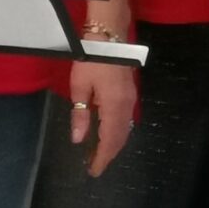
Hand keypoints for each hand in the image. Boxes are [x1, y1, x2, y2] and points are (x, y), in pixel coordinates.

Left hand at [67, 59, 138, 174]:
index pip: (109, 139)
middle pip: (120, 137)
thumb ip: (80, 114)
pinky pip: (125, 120)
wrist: (109, 37)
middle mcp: (126, 106)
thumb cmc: (91, 59)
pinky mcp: (129, 94)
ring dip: (113, 144)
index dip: (102, 157)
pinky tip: (106, 135)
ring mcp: (130, 99)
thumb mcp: (79, 87)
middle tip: (95, 166)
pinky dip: (116, 132)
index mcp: (114, 105)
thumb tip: (78, 139)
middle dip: (108, 154)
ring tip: (99, 154)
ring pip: (124, 129)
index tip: (94, 170)